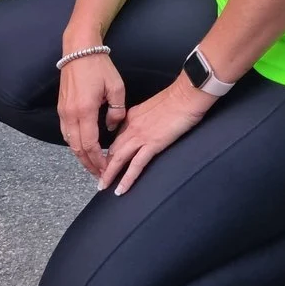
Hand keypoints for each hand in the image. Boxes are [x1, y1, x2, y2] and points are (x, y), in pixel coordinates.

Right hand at [57, 48, 127, 178]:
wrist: (79, 50)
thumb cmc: (99, 66)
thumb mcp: (116, 87)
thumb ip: (117, 111)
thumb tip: (112, 127)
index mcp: (85, 110)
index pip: (90, 144)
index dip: (98, 159)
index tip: (106, 169)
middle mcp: (70, 114)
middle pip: (77, 148)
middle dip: (89, 164)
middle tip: (100, 175)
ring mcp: (63, 111)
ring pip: (69, 142)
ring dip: (80, 156)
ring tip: (92, 165)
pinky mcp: (61, 107)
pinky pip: (66, 132)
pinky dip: (74, 144)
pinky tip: (83, 148)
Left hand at [99, 76, 211, 194]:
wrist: (186, 96)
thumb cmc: (177, 99)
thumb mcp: (154, 107)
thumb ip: (145, 118)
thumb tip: (145, 129)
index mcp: (131, 116)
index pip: (116, 138)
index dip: (109, 152)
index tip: (105, 162)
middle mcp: (132, 127)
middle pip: (113, 149)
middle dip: (103, 165)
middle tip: (98, 178)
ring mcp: (141, 136)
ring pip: (119, 159)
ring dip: (109, 174)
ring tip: (102, 186)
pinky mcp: (152, 144)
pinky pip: (136, 165)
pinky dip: (127, 179)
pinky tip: (120, 189)